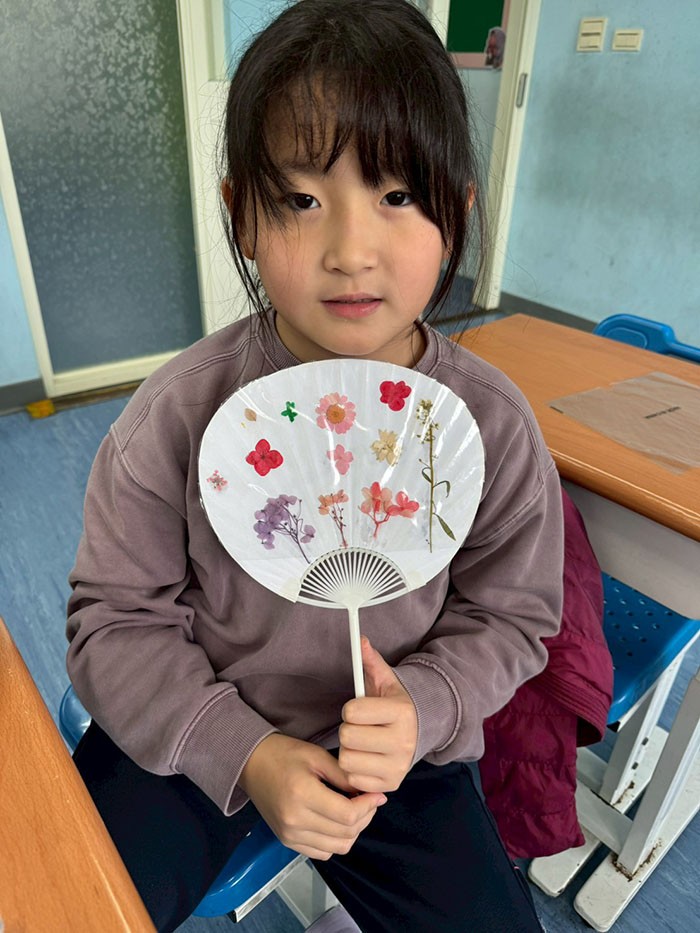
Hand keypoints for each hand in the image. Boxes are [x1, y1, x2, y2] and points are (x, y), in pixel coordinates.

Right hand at [238, 733, 386, 859]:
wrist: (251, 764)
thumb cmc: (283, 754)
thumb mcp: (316, 756)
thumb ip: (344, 776)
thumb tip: (370, 792)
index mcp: (302, 795)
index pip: (348, 815)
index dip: (369, 806)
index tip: (377, 795)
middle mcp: (294, 820)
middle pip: (345, 834)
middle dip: (365, 817)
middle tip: (369, 800)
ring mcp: (290, 835)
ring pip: (337, 847)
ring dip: (353, 831)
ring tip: (355, 810)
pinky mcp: (288, 842)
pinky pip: (322, 852)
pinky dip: (336, 841)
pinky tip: (338, 821)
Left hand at [338, 637, 417, 792]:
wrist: (420, 732)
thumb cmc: (396, 704)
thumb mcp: (386, 681)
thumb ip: (371, 661)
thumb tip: (360, 640)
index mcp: (401, 712)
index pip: (352, 712)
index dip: (351, 709)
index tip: (360, 709)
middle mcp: (403, 741)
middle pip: (347, 737)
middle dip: (348, 730)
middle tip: (360, 727)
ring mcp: (398, 766)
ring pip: (347, 760)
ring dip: (349, 751)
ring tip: (362, 743)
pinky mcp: (392, 784)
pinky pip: (354, 780)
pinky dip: (355, 770)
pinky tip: (366, 759)